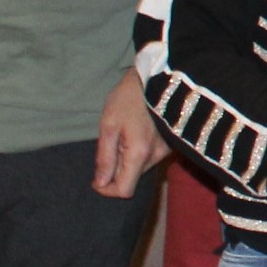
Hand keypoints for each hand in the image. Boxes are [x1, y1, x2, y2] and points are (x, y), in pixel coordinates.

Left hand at [93, 68, 169, 197]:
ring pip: (140, 170)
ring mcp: (166, 152)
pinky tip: (135, 132)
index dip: (107, 189)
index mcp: (139, 153)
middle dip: (115, 171)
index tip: (96, 177)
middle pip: (132, 179)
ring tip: (122, 135)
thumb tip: (100, 183)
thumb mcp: (108, 124)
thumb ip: (104, 157)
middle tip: (109, 145)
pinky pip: (149, 159)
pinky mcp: (171, 145)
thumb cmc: (129, 97)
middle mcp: (157, 157)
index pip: (124, 190)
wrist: (158, 76)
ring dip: (126, 161)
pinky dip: (137, 153)